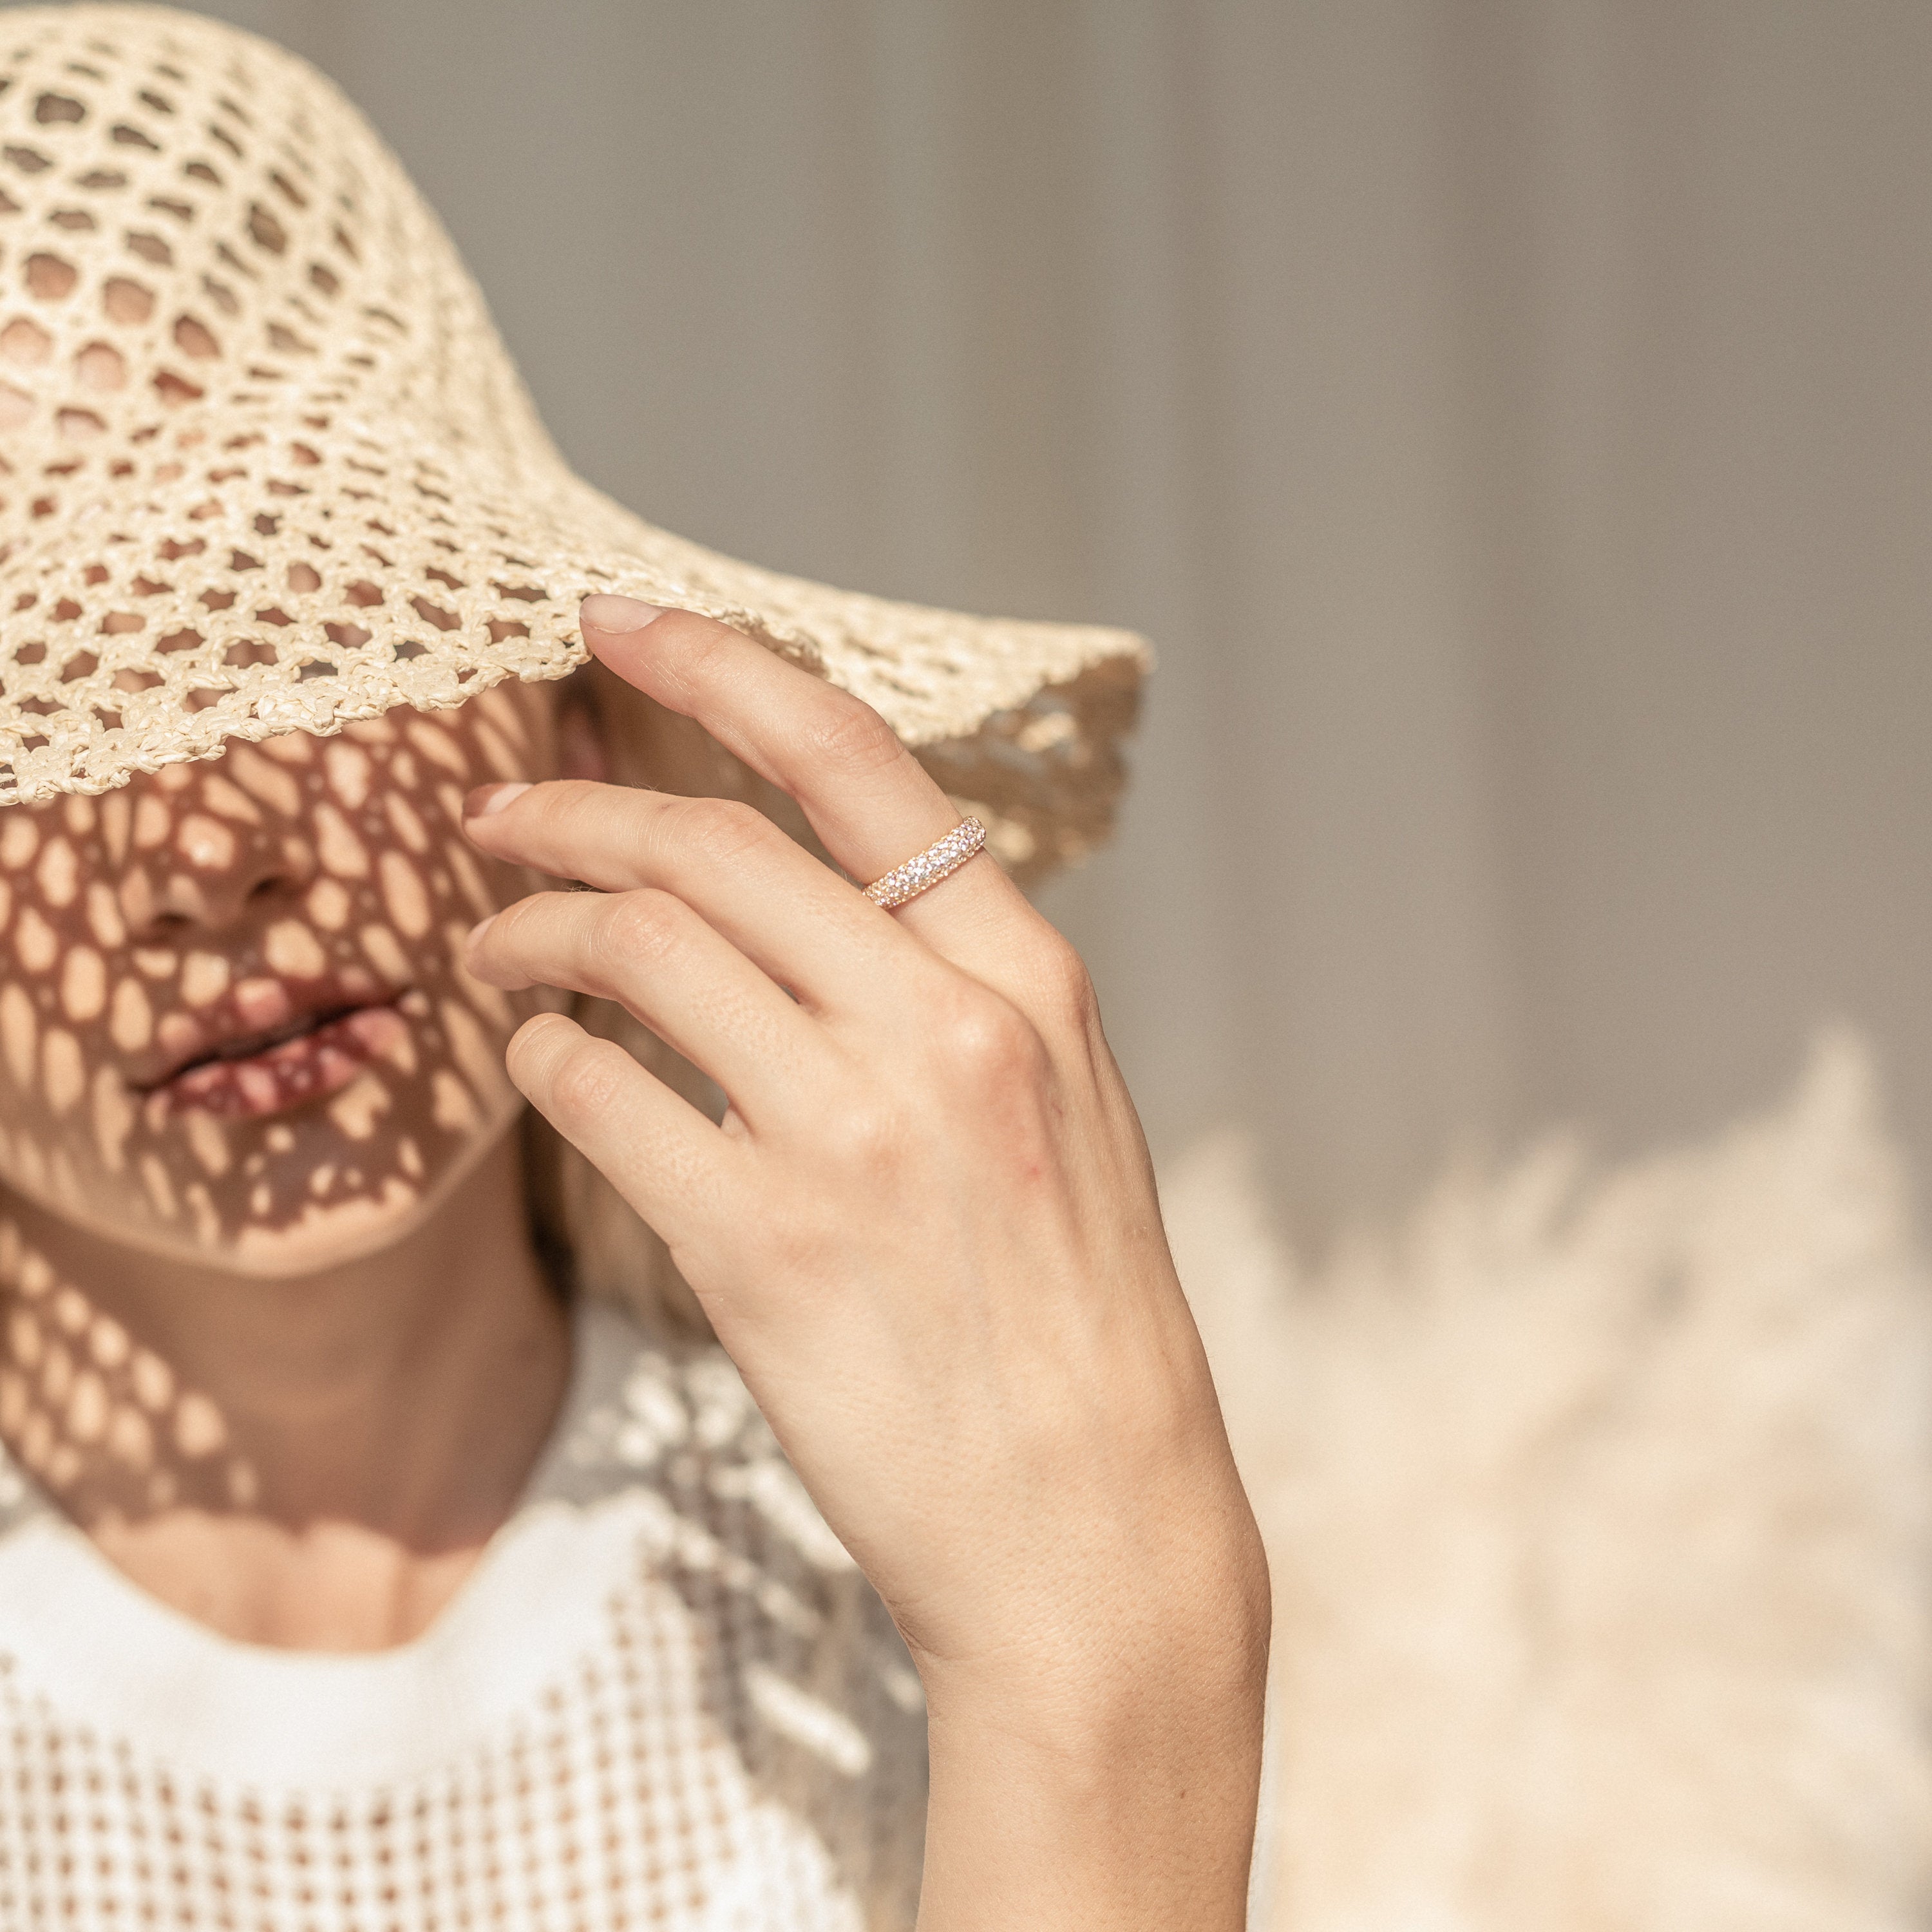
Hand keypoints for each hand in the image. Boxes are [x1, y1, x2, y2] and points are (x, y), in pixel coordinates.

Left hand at [462, 595, 1267, 1927]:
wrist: (1090, 1524)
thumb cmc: (1071, 1318)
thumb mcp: (1062, 1107)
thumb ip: (952, 990)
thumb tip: (798, 899)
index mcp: (1028, 977)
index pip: (856, 763)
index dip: (718, 668)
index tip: (617, 621)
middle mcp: (946, 1027)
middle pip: (711, 845)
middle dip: (575, 811)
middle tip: (495, 818)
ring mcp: (855, 1132)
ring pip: (636, 950)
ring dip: (532, 930)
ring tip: (489, 943)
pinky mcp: (763, 1247)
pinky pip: (600, 1093)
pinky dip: (544, 1055)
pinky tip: (540, 1061)